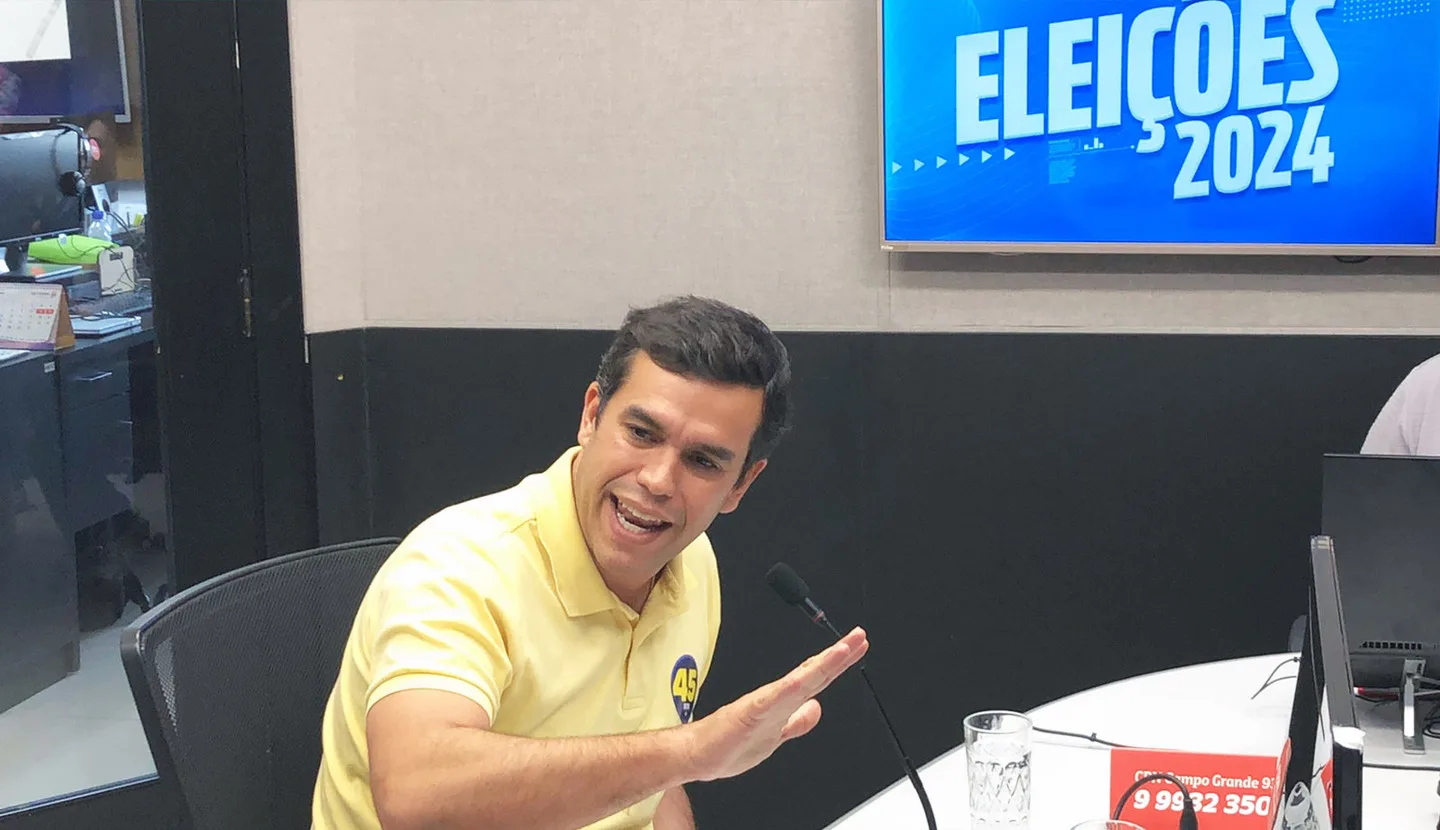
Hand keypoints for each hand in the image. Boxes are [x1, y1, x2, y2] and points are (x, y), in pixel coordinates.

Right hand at [685, 627, 868, 781]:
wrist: (696, 754)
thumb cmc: (727, 745)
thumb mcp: (776, 736)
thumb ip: (796, 722)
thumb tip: (817, 709)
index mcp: (783, 703)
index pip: (816, 679)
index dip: (836, 663)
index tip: (855, 648)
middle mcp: (777, 699)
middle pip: (815, 674)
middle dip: (839, 656)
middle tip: (859, 637)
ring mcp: (766, 704)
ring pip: (802, 681)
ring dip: (824, 664)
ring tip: (845, 649)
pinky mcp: (752, 712)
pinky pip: (778, 698)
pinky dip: (795, 685)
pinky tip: (809, 676)